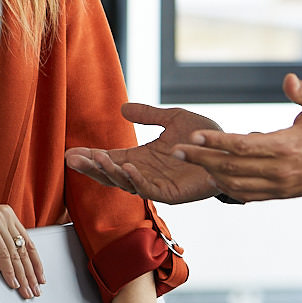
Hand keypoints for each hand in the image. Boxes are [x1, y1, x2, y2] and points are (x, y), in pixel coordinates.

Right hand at [0, 200, 44, 296]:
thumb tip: (11, 271)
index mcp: (6, 214)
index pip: (27, 241)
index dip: (35, 262)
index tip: (39, 277)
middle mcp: (4, 214)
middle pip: (24, 249)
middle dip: (30, 273)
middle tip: (35, 290)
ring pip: (15, 254)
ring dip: (22, 277)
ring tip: (26, 292)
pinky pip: (3, 255)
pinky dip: (8, 272)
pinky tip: (12, 283)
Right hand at [66, 104, 224, 204]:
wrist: (230, 150)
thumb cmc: (204, 137)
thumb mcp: (172, 119)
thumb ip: (148, 115)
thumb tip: (123, 108)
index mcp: (142, 157)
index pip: (111, 158)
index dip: (92, 156)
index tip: (71, 152)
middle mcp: (145, 173)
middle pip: (111, 173)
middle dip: (91, 167)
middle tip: (73, 159)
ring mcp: (157, 185)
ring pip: (125, 182)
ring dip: (109, 171)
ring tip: (96, 158)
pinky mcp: (171, 194)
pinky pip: (148, 189)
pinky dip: (135, 179)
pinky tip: (125, 167)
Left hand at [171, 74, 301, 200]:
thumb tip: (288, 79)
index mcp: (286, 146)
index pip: (241, 146)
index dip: (215, 142)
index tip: (194, 138)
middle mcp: (280, 169)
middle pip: (231, 166)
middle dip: (201, 159)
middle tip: (177, 152)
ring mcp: (280, 185)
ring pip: (236, 183)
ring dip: (211, 174)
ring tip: (192, 163)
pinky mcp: (282, 194)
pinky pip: (249, 195)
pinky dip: (229, 188)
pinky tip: (215, 178)